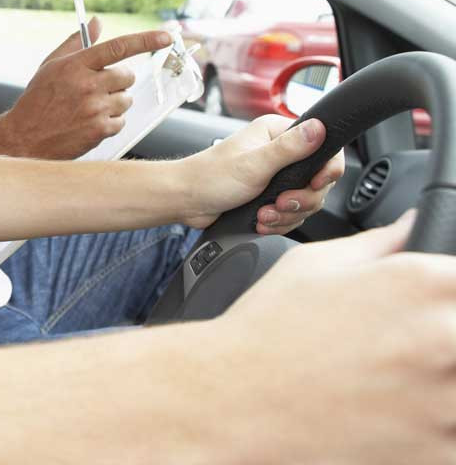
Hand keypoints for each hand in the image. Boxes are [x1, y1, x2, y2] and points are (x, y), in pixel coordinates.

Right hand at [0, 18, 172, 159]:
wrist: (24, 137)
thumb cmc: (38, 99)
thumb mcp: (51, 66)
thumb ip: (76, 42)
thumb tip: (97, 22)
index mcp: (75, 64)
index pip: (118, 47)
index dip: (146, 40)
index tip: (166, 36)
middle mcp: (87, 84)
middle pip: (126, 75)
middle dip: (119, 80)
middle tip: (99, 87)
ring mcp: (95, 108)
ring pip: (126, 99)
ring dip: (114, 102)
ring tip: (89, 108)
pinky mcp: (99, 129)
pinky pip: (121, 121)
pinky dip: (109, 122)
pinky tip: (88, 122)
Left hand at [181, 115, 343, 232]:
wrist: (186, 200)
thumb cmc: (210, 177)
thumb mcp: (253, 163)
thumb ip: (289, 148)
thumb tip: (320, 127)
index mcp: (277, 132)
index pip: (324, 146)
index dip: (326, 170)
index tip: (316, 184)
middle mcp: (280, 151)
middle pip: (318, 181)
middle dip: (301, 199)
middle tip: (280, 203)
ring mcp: (276, 175)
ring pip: (306, 201)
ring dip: (286, 214)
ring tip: (264, 214)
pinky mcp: (270, 195)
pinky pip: (291, 213)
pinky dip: (278, 221)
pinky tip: (261, 220)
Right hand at [210, 211, 455, 461]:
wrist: (233, 400)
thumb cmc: (268, 331)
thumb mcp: (315, 264)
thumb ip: (382, 243)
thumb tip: (413, 224)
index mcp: (422, 283)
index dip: (449, 293)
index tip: (436, 306)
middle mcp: (443, 339)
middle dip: (445, 337)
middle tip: (412, 347)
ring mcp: (444, 402)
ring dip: (443, 384)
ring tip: (402, 382)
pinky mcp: (436, 451)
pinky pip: (454, 436)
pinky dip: (436, 428)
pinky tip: (400, 415)